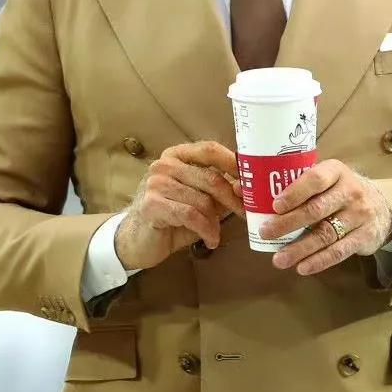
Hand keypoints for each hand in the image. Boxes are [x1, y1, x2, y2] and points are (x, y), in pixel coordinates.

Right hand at [115, 141, 245, 269]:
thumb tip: (248, 185)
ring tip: (215, 234)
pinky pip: (191, 215)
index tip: (252, 180)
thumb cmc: (172, 217)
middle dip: (233, 199)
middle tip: (246, 214)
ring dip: (215, 222)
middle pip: (211, 177)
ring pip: (202, 200)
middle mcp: (164, 164)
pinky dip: (206, 230)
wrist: (138, 240)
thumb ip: (218, 189)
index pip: (210, 150)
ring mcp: (156, 183)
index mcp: (176, 155)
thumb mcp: (198, 199)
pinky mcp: (152, 204)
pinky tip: (210, 241)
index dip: (233, 163)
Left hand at [258, 159, 391, 275]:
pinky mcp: (365, 237)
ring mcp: (359, 215)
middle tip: (266, 233)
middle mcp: (350, 191)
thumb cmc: (341, 191)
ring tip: (278, 260)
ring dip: (300, 249)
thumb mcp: (328, 179)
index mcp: (336, 172)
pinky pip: (339, 251)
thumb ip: (298, 184)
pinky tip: (302, 268)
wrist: (383, 207)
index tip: (275, 206)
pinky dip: (319, 261)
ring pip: (326, 234)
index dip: (295, 192)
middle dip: (288, 223)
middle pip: (316, 209)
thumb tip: (247, 192)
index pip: (315, 179)